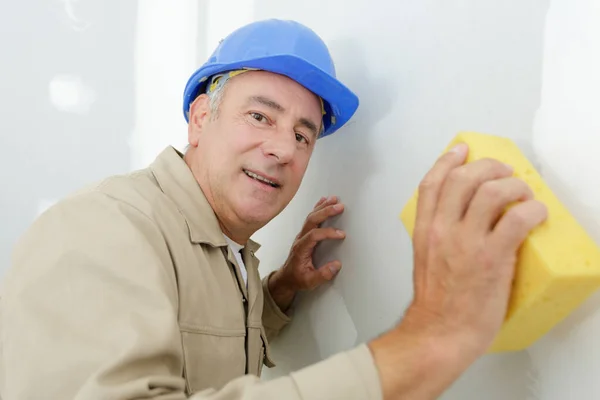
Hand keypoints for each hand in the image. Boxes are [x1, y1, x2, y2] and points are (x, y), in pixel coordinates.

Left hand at [268, 196, 345, 309]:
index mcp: (301, 249)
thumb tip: (337, 265)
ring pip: (311, 217)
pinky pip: (311, 218)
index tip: (341, 234)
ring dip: (323, 207)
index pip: (314, 236)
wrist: (286, 278)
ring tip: (334, 199)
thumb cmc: (297, 278)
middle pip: (312, 221)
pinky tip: (324, 201)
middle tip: (339, 206)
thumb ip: (323, 274)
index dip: (328, 233)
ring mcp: (302, 235)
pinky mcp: (305, 234)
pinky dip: (318, 208)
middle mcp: (300, 239)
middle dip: (325, 212)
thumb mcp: (310, 282)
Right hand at [369, 143, 547, 399]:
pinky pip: (515, 220)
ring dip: (513, 185)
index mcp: (424, 230)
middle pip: (462, 178)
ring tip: (524, 193)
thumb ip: (439, 235)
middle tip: (504, 172)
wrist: (440, 332)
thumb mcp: (426, 259)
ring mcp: (466, 242)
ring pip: (490, 191)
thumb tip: (463, 219)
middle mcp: (442, 230)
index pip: (431, 184)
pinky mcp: (491, 257)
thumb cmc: (436, 303)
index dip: (447, 160)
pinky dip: (531, 211)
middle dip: (488, 166)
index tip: (462, 150)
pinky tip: (536, 214)